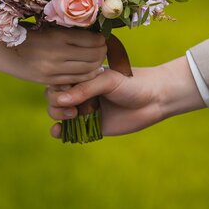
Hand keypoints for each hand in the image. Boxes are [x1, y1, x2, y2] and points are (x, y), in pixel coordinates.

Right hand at [0, 28, 106, 85]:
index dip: (101, 39)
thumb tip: (92, 30)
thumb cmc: (23, 32)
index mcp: (57, 36)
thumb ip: (66, 31)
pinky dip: (85, 75)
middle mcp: (56, 54)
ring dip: (97, 64)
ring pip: (86, 70)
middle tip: (104, 47)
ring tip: (98, 58)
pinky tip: (88, 70)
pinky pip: (74, 80)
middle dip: (102, 52)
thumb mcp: (45, 27)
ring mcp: (52, 70)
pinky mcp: (47, 80)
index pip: (91, 40)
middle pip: (92, 56)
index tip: (103, 36)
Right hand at [45, 56, 205, 136]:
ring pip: (58, 113)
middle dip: (56, 103)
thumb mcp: (108, 81)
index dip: (56, 86)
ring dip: (57, 116)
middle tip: (73, 108)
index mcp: (83, 76)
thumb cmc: (132, 83)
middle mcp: (80, 92)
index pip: (57, 79)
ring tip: (72, 116)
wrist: (154, 98)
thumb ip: (85, 89)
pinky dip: (60, 132)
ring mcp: (84, 109)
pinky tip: (59, 132)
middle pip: (54, 97)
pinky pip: (69, 130)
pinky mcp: (91, 126)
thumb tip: (59, 100)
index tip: (66, 90)